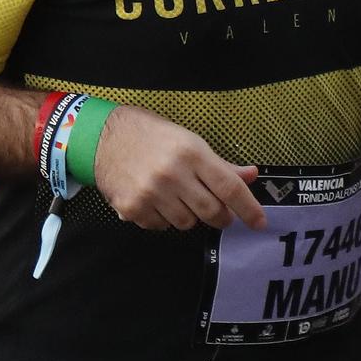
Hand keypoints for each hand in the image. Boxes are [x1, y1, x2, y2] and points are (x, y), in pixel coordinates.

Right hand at [90, 103, 266, 232]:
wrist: (102, 137)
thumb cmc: (149, 134)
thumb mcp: (188, 140)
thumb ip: (220, 164)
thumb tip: (250, 175)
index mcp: (191, 152)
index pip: (229, 187)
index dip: (248, 208)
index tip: (259, 222)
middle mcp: (173, 174)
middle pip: (212, 211)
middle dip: (220, 216)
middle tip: (217, 210)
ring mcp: (151, 193)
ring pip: (187, 223)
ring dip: (189, 215)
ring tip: (177, 196)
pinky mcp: (133, 208)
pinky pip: (161, 227)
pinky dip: (163, 218)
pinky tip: (156, 200)